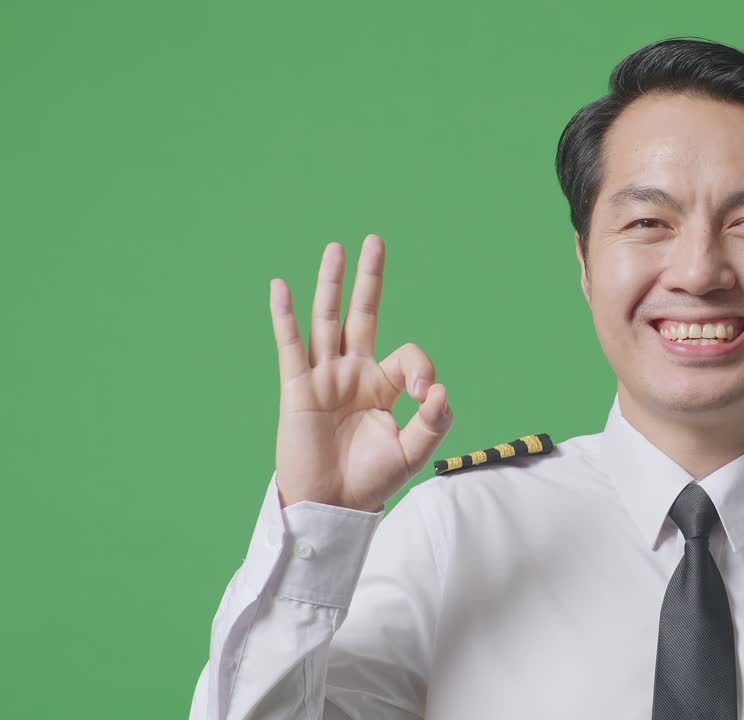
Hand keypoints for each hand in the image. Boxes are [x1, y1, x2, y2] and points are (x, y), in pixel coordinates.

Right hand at [268, 234, 452, 511]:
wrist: (333, 505)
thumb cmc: (371, 480)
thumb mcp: (414, 451)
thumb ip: (433, 421)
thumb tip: (439, 388)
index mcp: (384, 386)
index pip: (408, 356)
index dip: (422, 370)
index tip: (427, 396)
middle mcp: (354, 374)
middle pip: (362, 314)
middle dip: (369, 279)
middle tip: (375, 241)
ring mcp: (324, 378)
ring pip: (327, 320)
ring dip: (331, 284)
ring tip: (336, 249)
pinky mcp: (298, 388)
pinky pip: (290, 346)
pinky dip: (286, 316)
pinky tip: (281, 286)